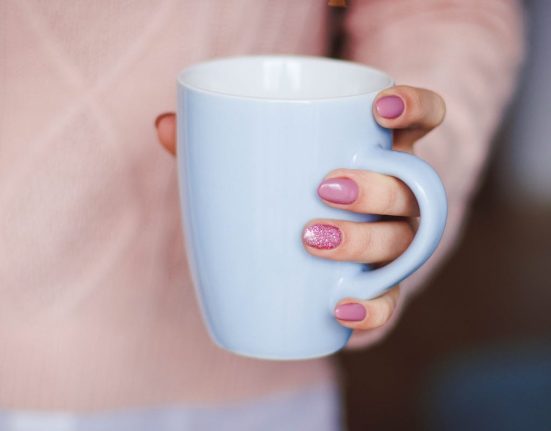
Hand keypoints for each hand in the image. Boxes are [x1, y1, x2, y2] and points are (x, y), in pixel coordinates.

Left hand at [155, 85, 444, 337]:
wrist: (303, 258)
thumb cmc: (284, 196)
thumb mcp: (257, 164)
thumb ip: (215, 143)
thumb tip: (164, 125)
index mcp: (377, 154)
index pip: (423, 120)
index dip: (415, 108)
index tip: (379, 108)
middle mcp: (397, 197)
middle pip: (412, 187)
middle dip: (376, 186)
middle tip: (324, 187)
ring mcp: (394, 245)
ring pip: (403, 241)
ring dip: (364, 241)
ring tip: (311, 239)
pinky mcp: (381, 290)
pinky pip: (391, 302)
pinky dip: (372, 307)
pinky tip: (339, 307)